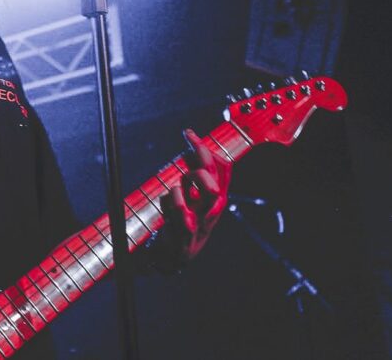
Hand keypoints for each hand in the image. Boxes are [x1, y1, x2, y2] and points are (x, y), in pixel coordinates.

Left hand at [162, 129, 231, 260]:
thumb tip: (191, 146)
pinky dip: (168, 200)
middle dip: (199, 153)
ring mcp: (202, 218)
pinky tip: (168, 206)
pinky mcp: (187, 230)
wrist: (177, 255)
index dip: (206, 147)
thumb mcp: (195, 197)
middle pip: (212, 173)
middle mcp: (214, 206)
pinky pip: (178, 206)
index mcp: (219, 196)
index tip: (189, 135)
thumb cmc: (186, 221)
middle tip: (184, 148)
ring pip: (201, 187)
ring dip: (184, 182)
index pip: (224, 166)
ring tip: (178, 190)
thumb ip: (195, 174)